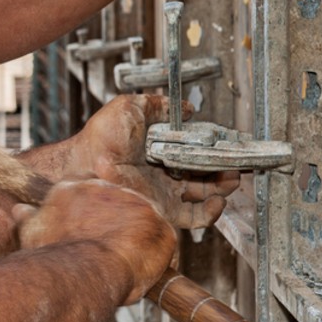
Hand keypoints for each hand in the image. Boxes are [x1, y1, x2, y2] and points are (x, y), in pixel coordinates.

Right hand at [12, 179, 176, 304]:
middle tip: (107, 242)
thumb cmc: (55, 257)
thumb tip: (19, 209)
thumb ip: (27, 217)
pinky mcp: (158, 225)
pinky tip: (144, 265)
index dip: (89, 201)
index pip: (85, 181)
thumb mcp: (32, 233)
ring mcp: (135, 203)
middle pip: (115, 196)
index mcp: (74, 187)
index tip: (89, 217)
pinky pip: (162, 237)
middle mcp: (106, 188)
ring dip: (135, 233)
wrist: (83, 275)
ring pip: (140, 215)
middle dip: (114, 217)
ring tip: (124, 257)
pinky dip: (157, 251)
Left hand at [74, 95, 240, 228]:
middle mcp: (164, 172)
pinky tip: (217, 200)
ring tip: (231, 178)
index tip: (229, 145)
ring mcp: (164, 192)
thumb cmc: (102, 137)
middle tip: (235, 163)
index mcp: (159, 149)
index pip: (194, 151)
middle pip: (204, 174)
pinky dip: (210, 211)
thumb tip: (186, 108)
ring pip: (204, 194)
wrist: (87, 163)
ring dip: (222, 188)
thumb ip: (159, 105)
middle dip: (223, 169)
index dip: (213, 149)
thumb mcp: (132, 108)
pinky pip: (193, 216)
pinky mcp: (163, 209)